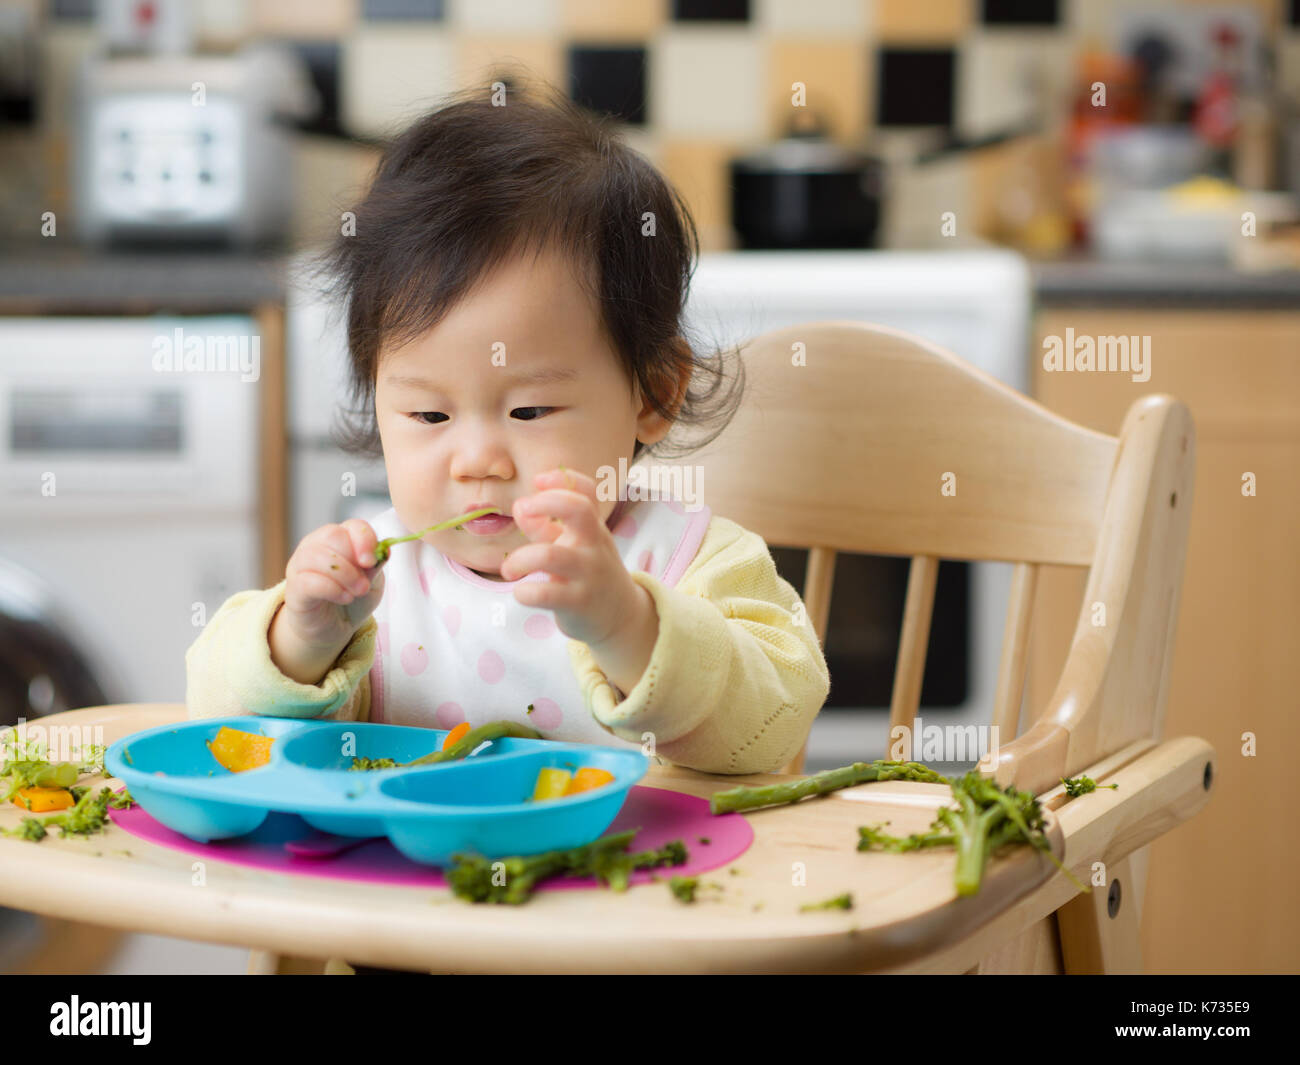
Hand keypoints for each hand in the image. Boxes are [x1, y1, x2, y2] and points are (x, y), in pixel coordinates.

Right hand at [281, 519, 386, 649]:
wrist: (332, 629)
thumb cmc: (352, 600)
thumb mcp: (371, 583)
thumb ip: (375, 567)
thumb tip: (384, 551)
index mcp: (340, 540)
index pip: (352, 526)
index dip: (364, 540)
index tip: (371, 562)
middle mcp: (316, 546)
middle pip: (332, 535)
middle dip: (353, 560)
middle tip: (365, 585)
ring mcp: (301, 566)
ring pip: (317, 555)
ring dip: (344, 575)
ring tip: (357, 593)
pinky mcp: (293, 588)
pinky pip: (308, 580)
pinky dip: (331, 589)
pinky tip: (344, 598)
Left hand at [503, 468, 646, 649]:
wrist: (621, 617)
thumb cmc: (588, 574)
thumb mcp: (573, 546)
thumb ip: (545, 526)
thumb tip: (520, 506)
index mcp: (593, 527)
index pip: (586, 491)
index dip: (562, 478)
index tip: (538, 481)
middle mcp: (594, 545)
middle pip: (578, 509)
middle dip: (545, 502)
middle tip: (522, 510)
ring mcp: (588, 573)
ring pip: (550, 555)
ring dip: (520, 559)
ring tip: (508, 570)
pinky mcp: (579, 602)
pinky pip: (545, 594)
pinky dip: (524, 592)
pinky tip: (522, 593)